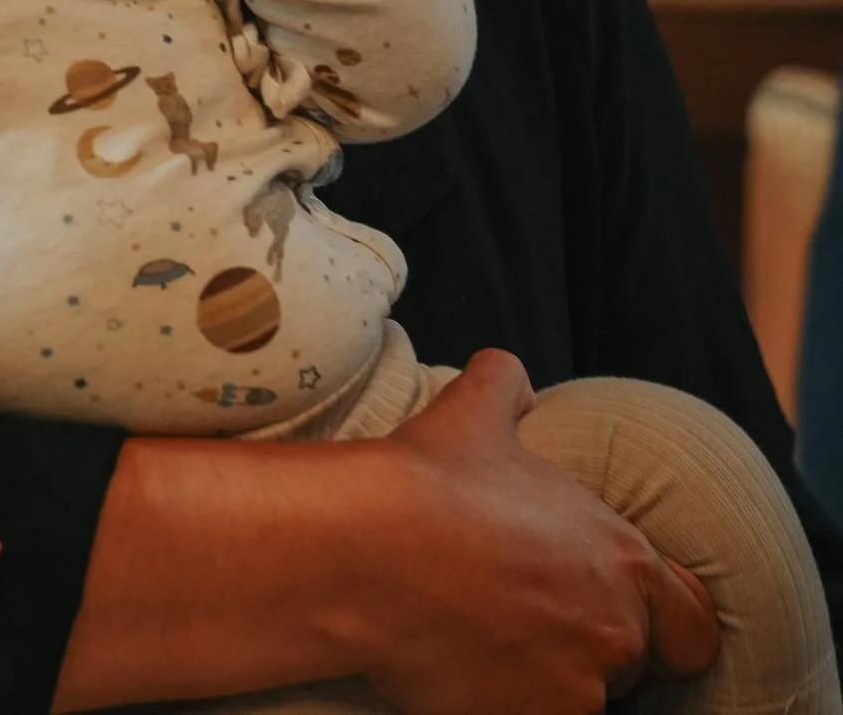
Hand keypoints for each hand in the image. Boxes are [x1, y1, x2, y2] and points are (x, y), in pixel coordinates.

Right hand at [357, 352, 719, 714]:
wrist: (368, 549)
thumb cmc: (429, 478)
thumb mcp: (475, 407)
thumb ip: (509, 384)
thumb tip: (515, 380)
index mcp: (623, 560)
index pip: (693, 627)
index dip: (667, 627)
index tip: (631, 621)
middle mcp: (614, 634)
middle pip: (630, 664)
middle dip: (589, 646)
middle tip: (531, 619)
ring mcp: (573, 692)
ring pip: (580, 701)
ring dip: (549, 682)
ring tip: (492, 645)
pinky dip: (507, 704)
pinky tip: (466, 673)